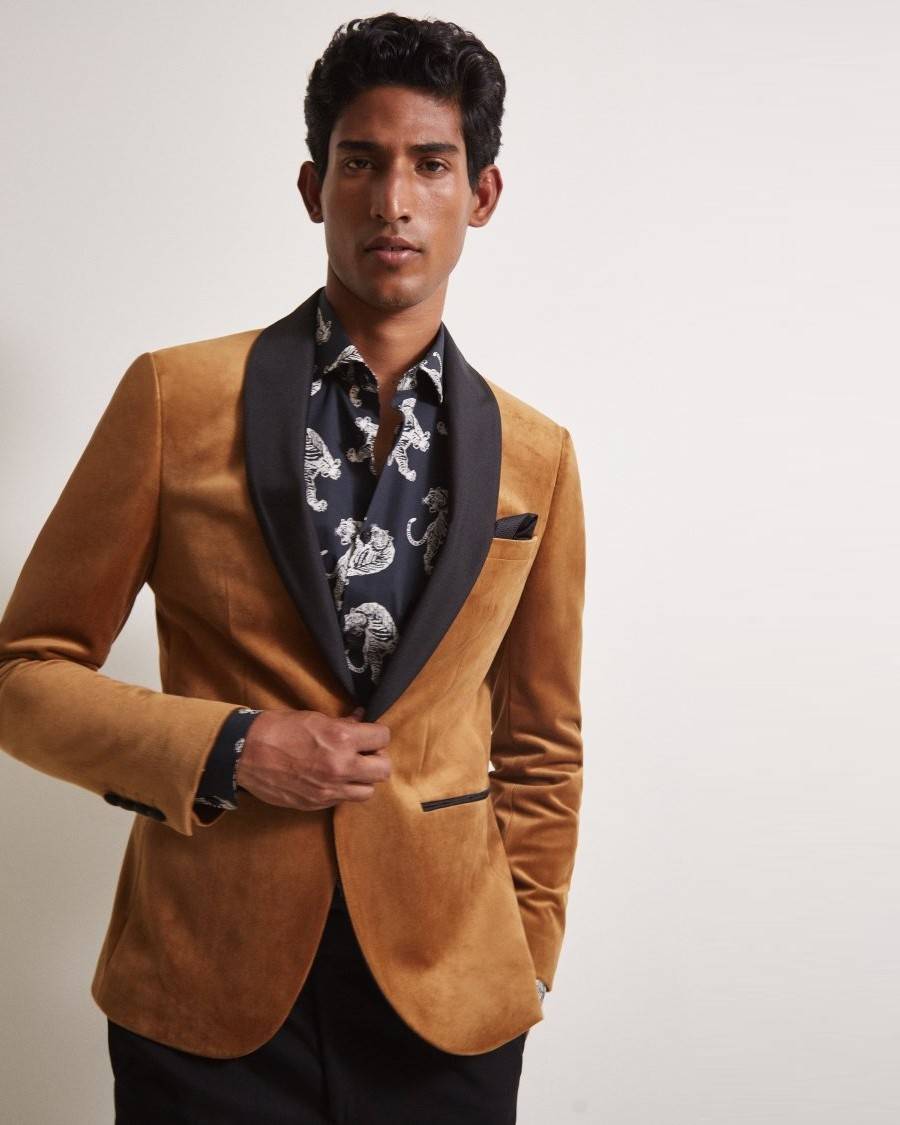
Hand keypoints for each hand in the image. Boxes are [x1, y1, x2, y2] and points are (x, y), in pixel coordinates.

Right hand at [235, 705, 390, 811]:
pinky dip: (343, 790)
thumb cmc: (279, 728)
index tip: (370, 734)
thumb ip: (343, 724)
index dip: (378, 734)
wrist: (246, 752)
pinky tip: (331, 779)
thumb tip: (361, 720)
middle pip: (383, 770)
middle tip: (365, 753)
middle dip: (377, 759)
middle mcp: (341, 767)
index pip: (383, 738)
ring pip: (367, 791)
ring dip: (363, 779)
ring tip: (350, 769)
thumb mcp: (315, 718)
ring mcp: (329, 790)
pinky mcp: (316, 804)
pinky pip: (343, 800)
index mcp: (342, 740)